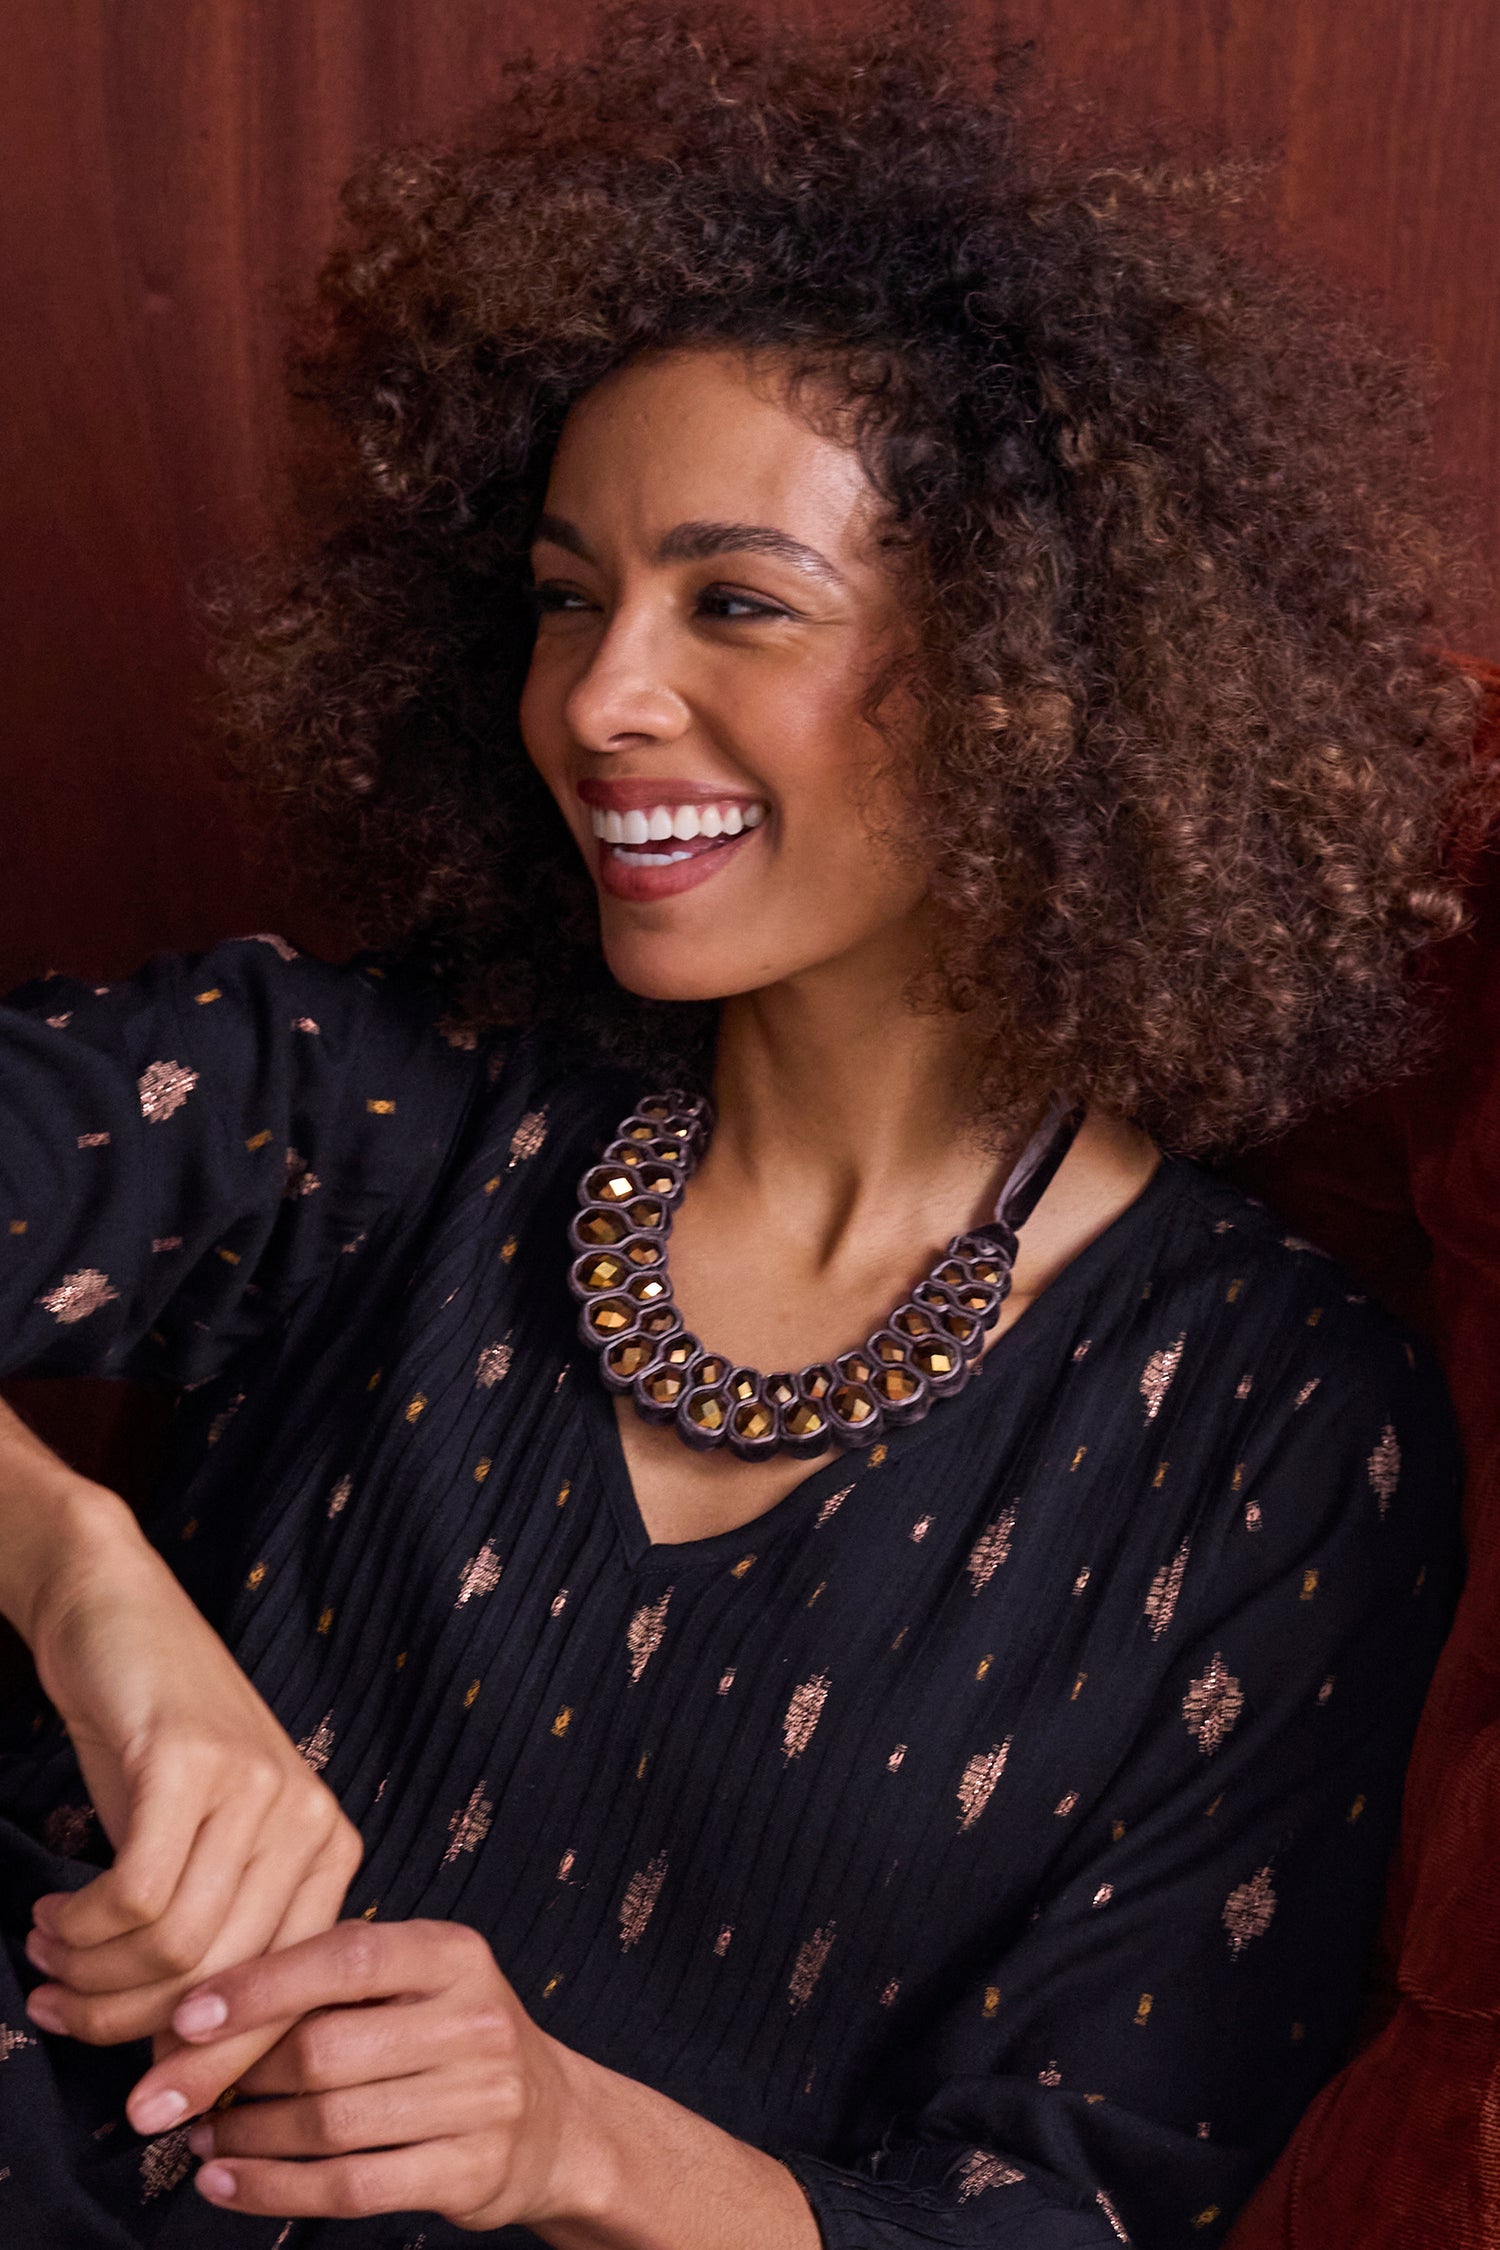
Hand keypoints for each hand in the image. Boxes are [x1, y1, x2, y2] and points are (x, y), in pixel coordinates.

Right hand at [21, 1500, 360, 2085]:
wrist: (119, 1616)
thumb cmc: (154, 1745)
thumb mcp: (202, 1846)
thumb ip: (213, 1938)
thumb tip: (186, 2069)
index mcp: (329, 1851)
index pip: (283, 1995)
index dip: (213, 2065)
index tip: (146, 2108)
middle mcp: (310, 1821)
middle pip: (224, 1982)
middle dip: (131, 2027)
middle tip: (60, 2018)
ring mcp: (257, 1788)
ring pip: (174, 1947)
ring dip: (92, 1975)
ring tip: (48, 1962)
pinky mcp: (190, 1765)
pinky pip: (133, 1895)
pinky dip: (80, 1928)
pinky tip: (50, 1918)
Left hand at [128, 1920, 591, 2230]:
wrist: (555, 2122)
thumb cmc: (453, 2040)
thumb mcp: (419, 1984)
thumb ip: (337, 1982)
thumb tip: (206, 2012)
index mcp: (454, 1953)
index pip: (345, 1958)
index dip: (259, 1987)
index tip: (185, 2017)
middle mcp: (476, 2019)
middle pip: (325, 2051)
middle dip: (235, 2078)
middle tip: (177, 2093)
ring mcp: (482, 2099)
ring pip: (330, 2126)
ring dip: (246, 2139)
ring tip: (201, 2138)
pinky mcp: (472, 2171)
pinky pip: (350, 2187)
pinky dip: (275, 2191)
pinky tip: (229, 2184)